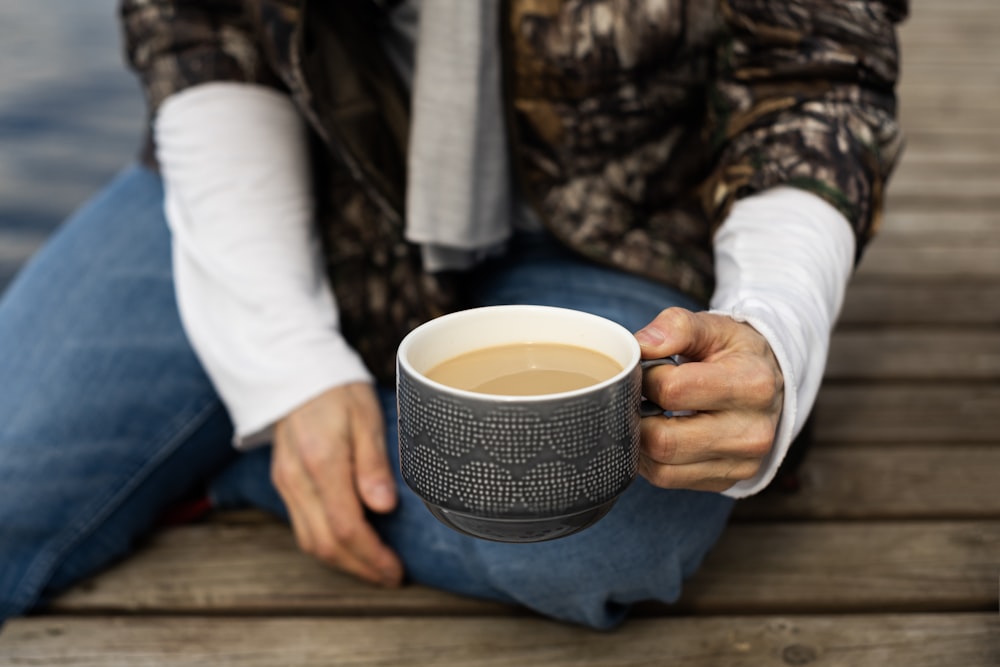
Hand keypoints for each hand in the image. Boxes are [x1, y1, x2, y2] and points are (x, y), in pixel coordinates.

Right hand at [271, 383, 402, 586]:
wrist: (295, 370)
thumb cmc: (338, 390)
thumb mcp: (366, 416)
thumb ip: (373, 463)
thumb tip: (384, 507)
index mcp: (321, 460)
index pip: (344, 525)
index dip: (371, 555)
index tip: (395, 569)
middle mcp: (297, 478)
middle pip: (324, 543)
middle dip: (360, 568)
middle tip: (391, 576)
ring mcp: (286, 482)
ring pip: (309, 541)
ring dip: (343, 562)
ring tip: (376, 568)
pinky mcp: (283, 483)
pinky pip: (302, 527)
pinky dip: (328, 545)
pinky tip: (352, 546)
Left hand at [634, 308, 783, 491]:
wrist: (769, 384)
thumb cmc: (734, 354)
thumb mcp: (713, 328)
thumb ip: (677, 327)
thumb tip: (642, 345)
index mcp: (753, 385)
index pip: (672, 390)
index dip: (647, 378)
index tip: (648, 370)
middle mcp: (753, 431)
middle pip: (664, 439)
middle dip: (638, 415)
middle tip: (638, 397)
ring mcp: (742, 462)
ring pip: (661, 466)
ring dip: (640, 440)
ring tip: (646, 414)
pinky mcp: (727, 480)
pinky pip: (667, 479)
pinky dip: (650, 459)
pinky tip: (656, 434)